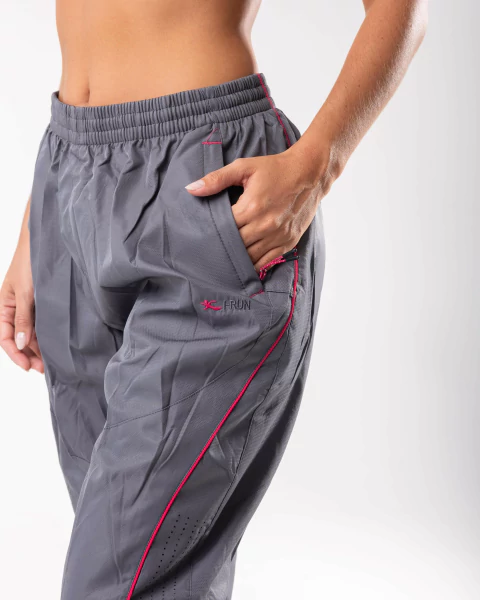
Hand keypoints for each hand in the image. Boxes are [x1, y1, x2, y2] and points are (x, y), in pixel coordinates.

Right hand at [0, 226, 43, 372]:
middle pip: (18, 339)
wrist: (46, 243)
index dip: (14, 354)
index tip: (27, 366)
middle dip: (28, 355)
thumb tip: (20, 344)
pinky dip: (44, 336)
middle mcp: (14, 309)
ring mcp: (28, 307)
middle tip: (44, 369)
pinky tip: (53, 345)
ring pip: (30, 333)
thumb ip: (23, 318)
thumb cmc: (30, 263)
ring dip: (37, 348)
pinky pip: (40, 324)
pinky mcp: (41, 304)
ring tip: (50, 362)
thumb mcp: (26, 293)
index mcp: (3, 306)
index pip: (4, 337)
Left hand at [186, 145, 331, 270]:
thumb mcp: (244, 167)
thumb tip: (191, 188)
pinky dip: (254, 264)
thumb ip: (216, 179)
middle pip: (236, 246)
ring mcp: (278, 236)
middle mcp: (265, 225)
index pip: (224, 229)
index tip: (202, 235)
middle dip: (223, 248)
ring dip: (237, 259)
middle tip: (209, 251)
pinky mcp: (288, 242)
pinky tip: (243, 265)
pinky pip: (267, 261)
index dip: (212, 233)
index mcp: (252, 207)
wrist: (310, 173)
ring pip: (250, 257)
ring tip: (223, 260)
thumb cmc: (275, 168)